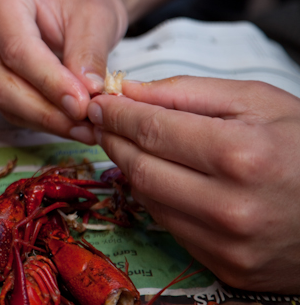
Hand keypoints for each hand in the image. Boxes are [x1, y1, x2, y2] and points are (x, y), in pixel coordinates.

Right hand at [0, 0, 126, 141]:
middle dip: (45, 108)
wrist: (73, 1)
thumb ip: (89, 55)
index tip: (82, 103)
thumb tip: (86, 95)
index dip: (49, 81)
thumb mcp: (95, 16)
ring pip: (2, 99)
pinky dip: (40, 121)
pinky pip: (9, 108)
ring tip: (85, 127)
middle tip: (86, 121)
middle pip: (1, 80)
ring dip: (44, 119)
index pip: (17, 49)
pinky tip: (70, 123)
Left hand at [89, 77, 299, 292]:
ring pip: (148, 199)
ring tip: (130, 145)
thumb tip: (129, 91)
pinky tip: (161, 176)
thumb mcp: (258, 101)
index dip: (117, 114)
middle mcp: (230, 206)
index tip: (100, 103)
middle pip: (141, 167)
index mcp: (240, 155)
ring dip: (129, 168)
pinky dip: (156, 198)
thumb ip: (188, 93)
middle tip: (105, 122)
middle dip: (114, 140)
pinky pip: (171, 226)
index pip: (151, 130)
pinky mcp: (227, 268)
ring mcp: (227, 244)